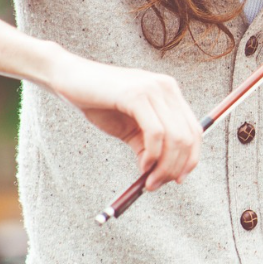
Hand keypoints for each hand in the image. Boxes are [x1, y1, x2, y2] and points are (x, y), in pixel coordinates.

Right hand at [45, 52, 201, 190]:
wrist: (68, 78)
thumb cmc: (98, 102)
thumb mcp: (129, 128)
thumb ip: (148, 146)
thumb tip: (161, 174)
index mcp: (169, 93)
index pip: (195, 130)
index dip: (190, 159)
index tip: (177, 180)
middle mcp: (167, 88)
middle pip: (188, 136)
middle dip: (176, 167)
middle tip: (156, 185)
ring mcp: (154, 89)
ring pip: (176, 137)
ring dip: (164, 167)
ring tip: (148, 181)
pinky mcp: (137, 94)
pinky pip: (156, 133)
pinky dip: (153, 155)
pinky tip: (143, 165)